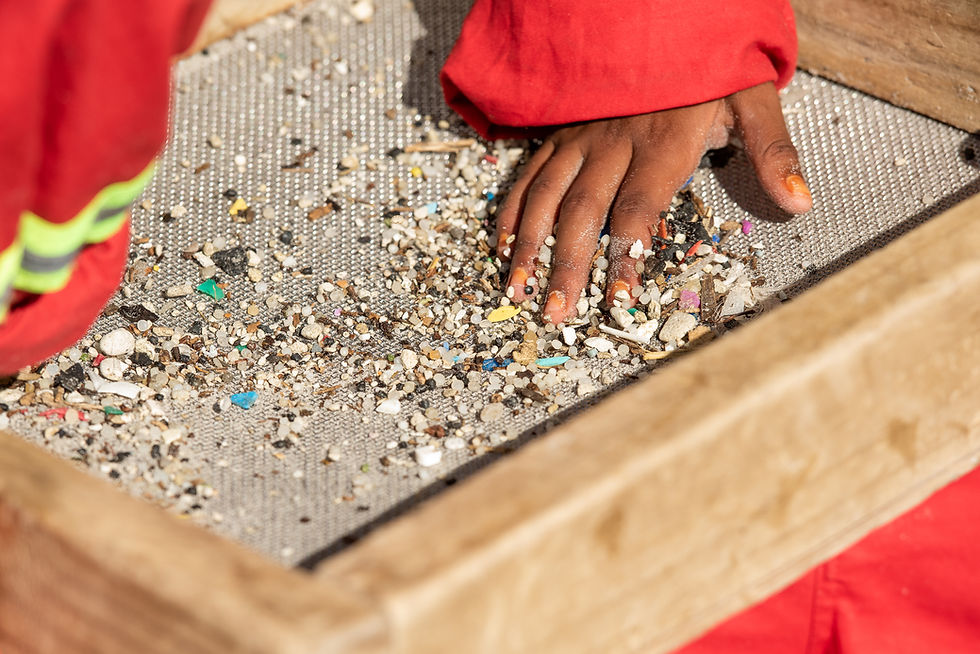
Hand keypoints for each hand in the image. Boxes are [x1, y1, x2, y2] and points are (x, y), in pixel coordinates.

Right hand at [494, 81, 811, 323]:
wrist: (664, 16)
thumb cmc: (710, 67)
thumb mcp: (752, 99)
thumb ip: (772, 150)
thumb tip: (799, 203)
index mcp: (660, 143)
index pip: (637, 209)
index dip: (626, 256)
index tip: (618, 299)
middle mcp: (613, 144)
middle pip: (582, 212)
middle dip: (566, 266)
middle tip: (555, 312)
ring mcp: (581, 140)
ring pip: (547, 196)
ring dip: (529, 246)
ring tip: (517, 289)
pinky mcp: (562, 134)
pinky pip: (530, 174)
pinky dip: (513, 210)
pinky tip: (502, 244)